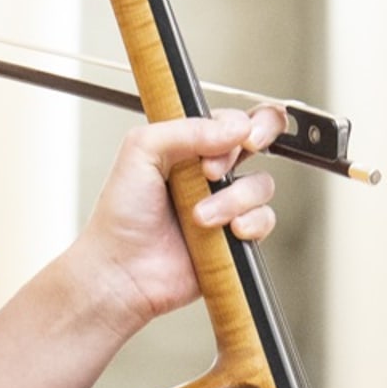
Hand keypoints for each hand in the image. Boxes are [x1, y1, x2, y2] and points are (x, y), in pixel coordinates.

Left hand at [66, 105, 284, 332]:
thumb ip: (184, 130)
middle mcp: (208, 170)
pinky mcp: (237, 233)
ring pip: (261, 183)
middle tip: (239, 153)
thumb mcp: (139, 152)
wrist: (124, 268)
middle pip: (259, 138)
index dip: (236, 124)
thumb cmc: (122, 214)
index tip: (229, 138)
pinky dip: (250, 223)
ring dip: (233, 199)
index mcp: (185, 145)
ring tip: (199, 216)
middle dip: (261, 137)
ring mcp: (225, 202)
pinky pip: (265, 219)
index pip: (227, 118)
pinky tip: (228, 231)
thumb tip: (234, 128)